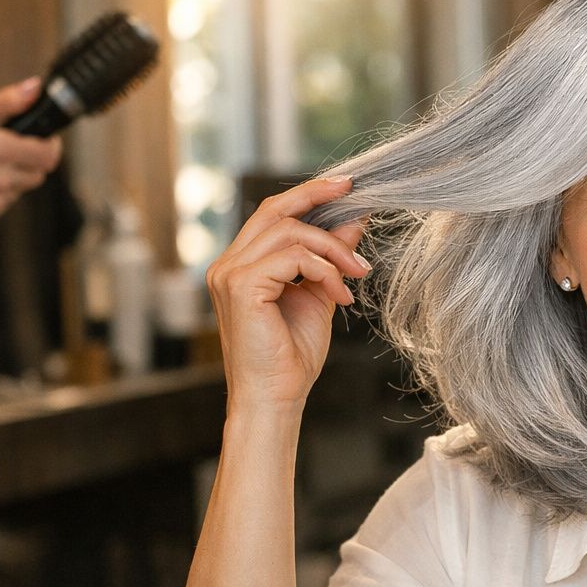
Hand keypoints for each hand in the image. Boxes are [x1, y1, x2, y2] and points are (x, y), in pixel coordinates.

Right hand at [0, 77, 63, 225]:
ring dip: (12, 177)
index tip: (46, 139)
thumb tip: (34, 89)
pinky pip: (2, 205)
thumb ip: (5, 102)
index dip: (51, 146)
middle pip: (38, 174)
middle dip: (30, 160)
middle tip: (6, 149)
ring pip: (21, 190)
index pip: (48, 155)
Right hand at [206, 176, 369, 414]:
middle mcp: (229, 264)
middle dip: (318, 197)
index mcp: (242, 265)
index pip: (273, 214)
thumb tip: (352, 222)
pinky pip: (292, 257)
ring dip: (333, 250)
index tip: (345, 188)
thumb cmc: (291, 357)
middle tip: (357, 198)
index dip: (308, 195)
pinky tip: (339, 295)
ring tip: (357, 275)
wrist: (276, 398)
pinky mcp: (242, 286)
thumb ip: (330, 259)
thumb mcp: (319, 297)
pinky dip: (324, 270)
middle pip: (275, 210)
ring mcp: (230, 273)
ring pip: (290, 232)